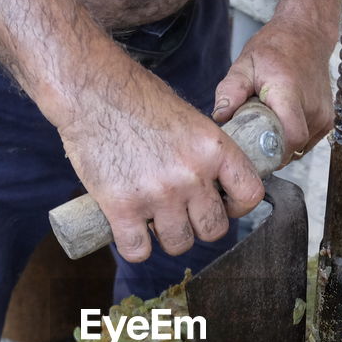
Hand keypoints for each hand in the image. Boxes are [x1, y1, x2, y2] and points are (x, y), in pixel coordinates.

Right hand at [57, 65, 264, 262]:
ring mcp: (158, 193)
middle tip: (181, 212)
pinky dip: (135, 246)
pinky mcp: (122, 207)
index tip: (221, 203)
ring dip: (167, 237)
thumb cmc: (137, 99)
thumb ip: (205, 155)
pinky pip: (139, 250)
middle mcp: (191, 174)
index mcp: (213, 148)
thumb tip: (216, 186)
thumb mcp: (189, 119)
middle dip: (198, 225)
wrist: (92, 91)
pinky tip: (130, 229)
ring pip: (179, 244)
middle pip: (213, 230)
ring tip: (153, 218)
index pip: (250, 194)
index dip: (237, 206)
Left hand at [212, 17, 334, 163]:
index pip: (291, 137)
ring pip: (300, 148)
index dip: (272, 151)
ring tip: (269, 125)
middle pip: (292, 147)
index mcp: (290, 93)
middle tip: (253, 139)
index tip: (253, 150)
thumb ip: (230, 90)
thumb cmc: (275, 48)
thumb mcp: (245, 64)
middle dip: (271, 150)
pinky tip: (281, 123)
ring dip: (282, 144)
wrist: (306, 34)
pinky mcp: (328, 121)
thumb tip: (220, 116)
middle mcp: (312, 107)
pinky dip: (293, 140)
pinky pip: (308, 143)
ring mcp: (323, 115)